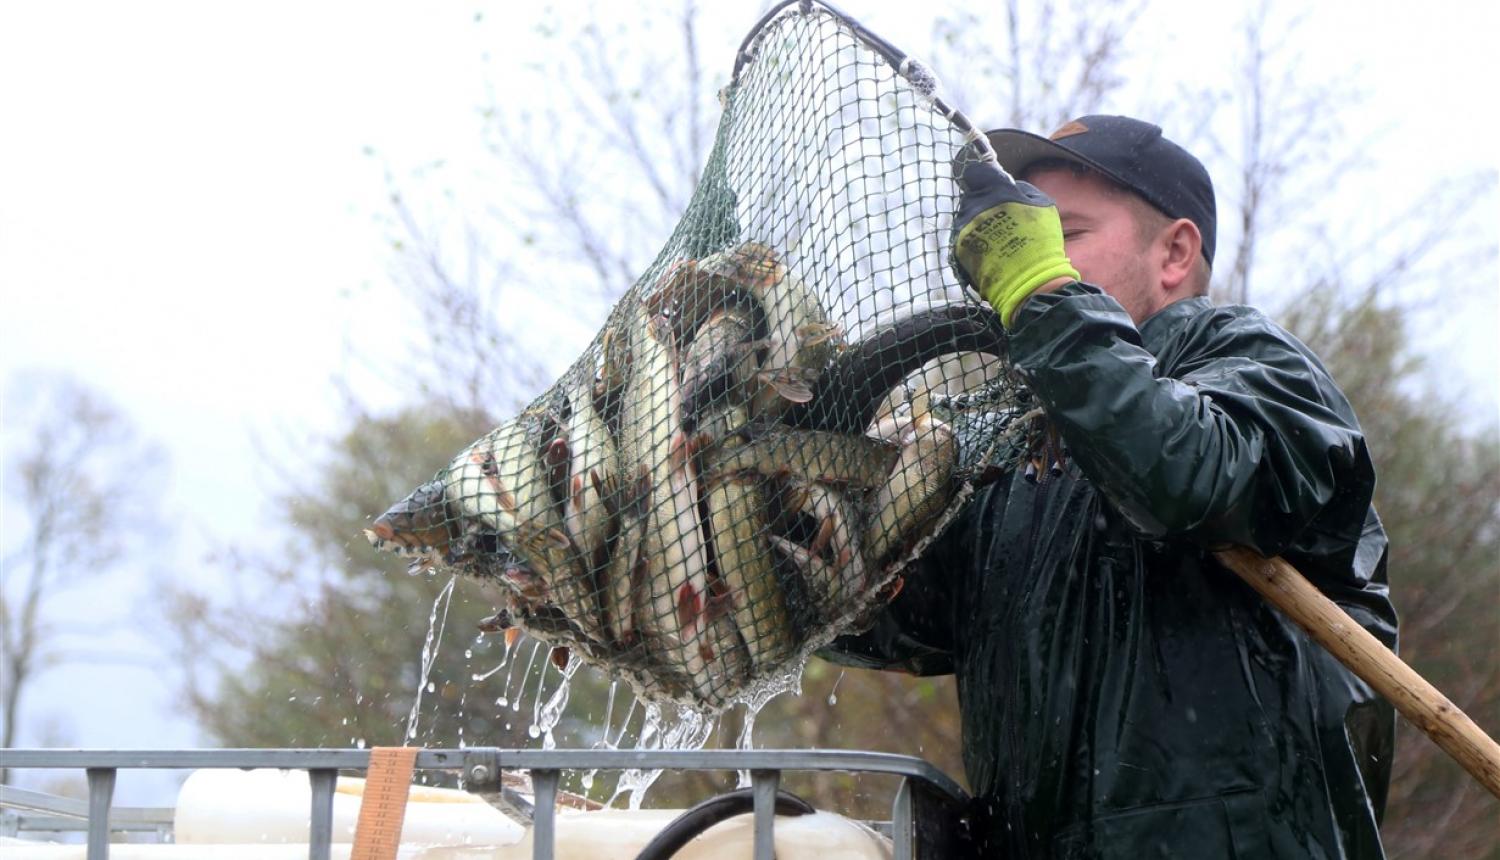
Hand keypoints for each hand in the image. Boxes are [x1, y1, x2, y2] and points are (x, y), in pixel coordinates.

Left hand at [951, 160, 1078, 327]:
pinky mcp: (956, 251)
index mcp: (997, 193)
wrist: (1030, 282)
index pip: (975, 171)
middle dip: (982, 204)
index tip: (986, 181)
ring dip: (976, 224)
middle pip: (971, 197)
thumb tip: (1005, 182)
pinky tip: (989, 252)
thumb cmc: (1041, 243)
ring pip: (964, 218)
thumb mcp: (1042, 204)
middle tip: (1000, 219)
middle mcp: (975, 209)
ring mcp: (963, 231)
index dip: (982, 176)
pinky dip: (972, 242)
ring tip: (997, 240)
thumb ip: (1020, 188)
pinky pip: (961, 238)